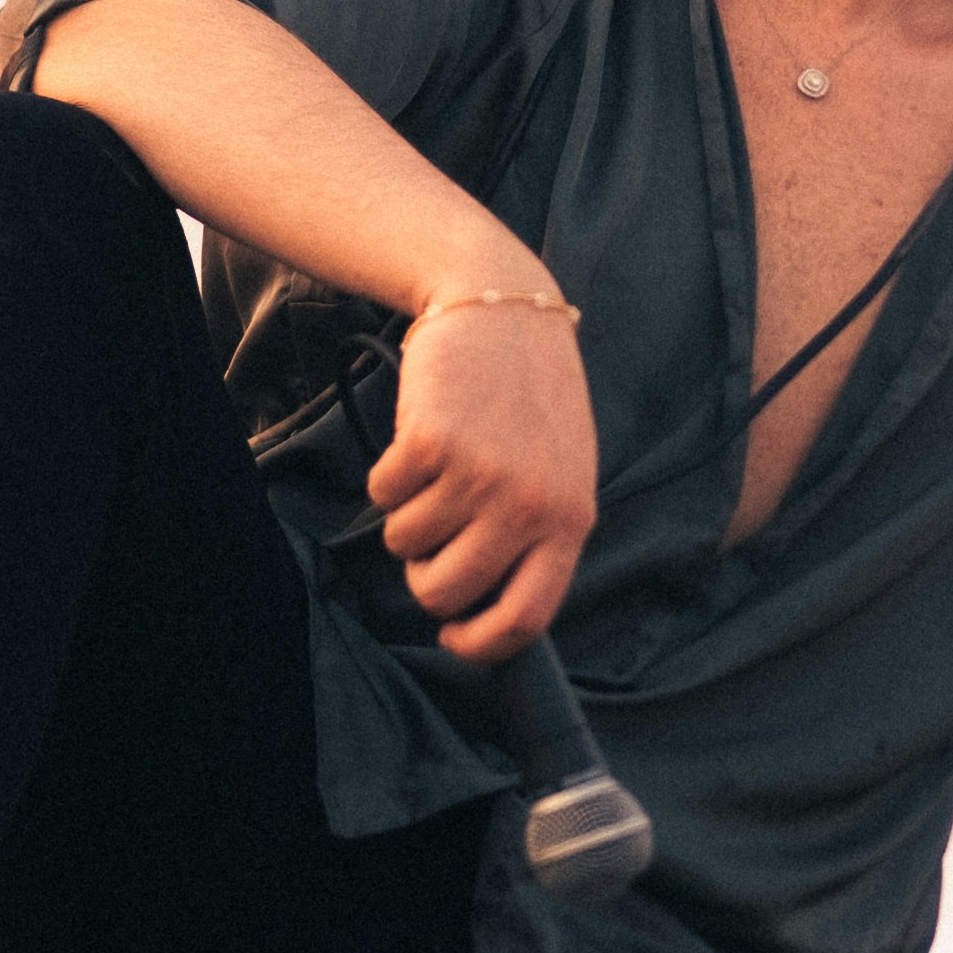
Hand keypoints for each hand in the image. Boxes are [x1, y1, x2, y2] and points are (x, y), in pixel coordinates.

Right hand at [366, 292, 596, 663]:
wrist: (503, 308)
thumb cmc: (531, 399)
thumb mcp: (561, 472)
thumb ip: (538, 536)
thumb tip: (490, 611)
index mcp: (570, 520)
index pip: (525, 619)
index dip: (479, 644)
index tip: (453, 635)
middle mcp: (527, 505)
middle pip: (445, 592)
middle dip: (424, 578)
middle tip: (430, 543)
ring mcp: (478, 474)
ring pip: (405, 544)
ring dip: (407, 516)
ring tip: (437, 469)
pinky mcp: (430, 442)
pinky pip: (382, 496)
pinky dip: (388, 477)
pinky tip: (420, 440)